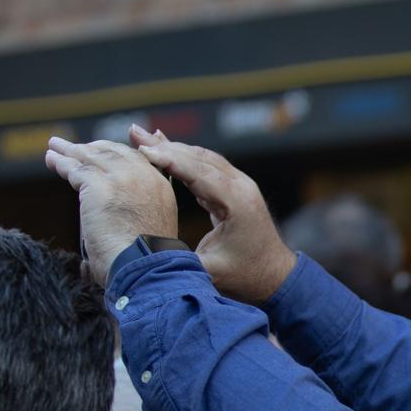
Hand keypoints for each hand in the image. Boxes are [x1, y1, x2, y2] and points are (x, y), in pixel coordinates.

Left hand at [45, 136, 180, 286]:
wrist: (144, 267)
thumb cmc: (144, 264)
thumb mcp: (149, 231)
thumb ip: (132, 221)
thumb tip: (102, 241)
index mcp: (159, 187)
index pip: (134, 160)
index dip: (114, 153)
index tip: (99, 151)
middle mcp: (143, 177)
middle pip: (112, 153)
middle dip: (91, 148)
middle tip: (74, 146)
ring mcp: (121, 178)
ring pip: (91, 157)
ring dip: (70, 151)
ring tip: (55, 147)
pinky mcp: (99, 185)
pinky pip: (75, 169)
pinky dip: (61, 163)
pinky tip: (51, 160)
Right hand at [129, 128, 297, 302]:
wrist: (276, 276)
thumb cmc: (247, 277)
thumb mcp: (211, 272)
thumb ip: (181, 262)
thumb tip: (147, 255)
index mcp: (238, 203)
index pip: (200, 173)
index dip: (170, 160)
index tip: (142, 150)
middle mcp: (241, 187)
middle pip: (200, 158)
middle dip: (165, 146)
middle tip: (134, 133)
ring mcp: (240, 185)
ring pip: (203, 158)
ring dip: (173, 148)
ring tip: (142, 137)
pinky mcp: (235, 189)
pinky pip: (207, 167)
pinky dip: (184, 158)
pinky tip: (164, 150)